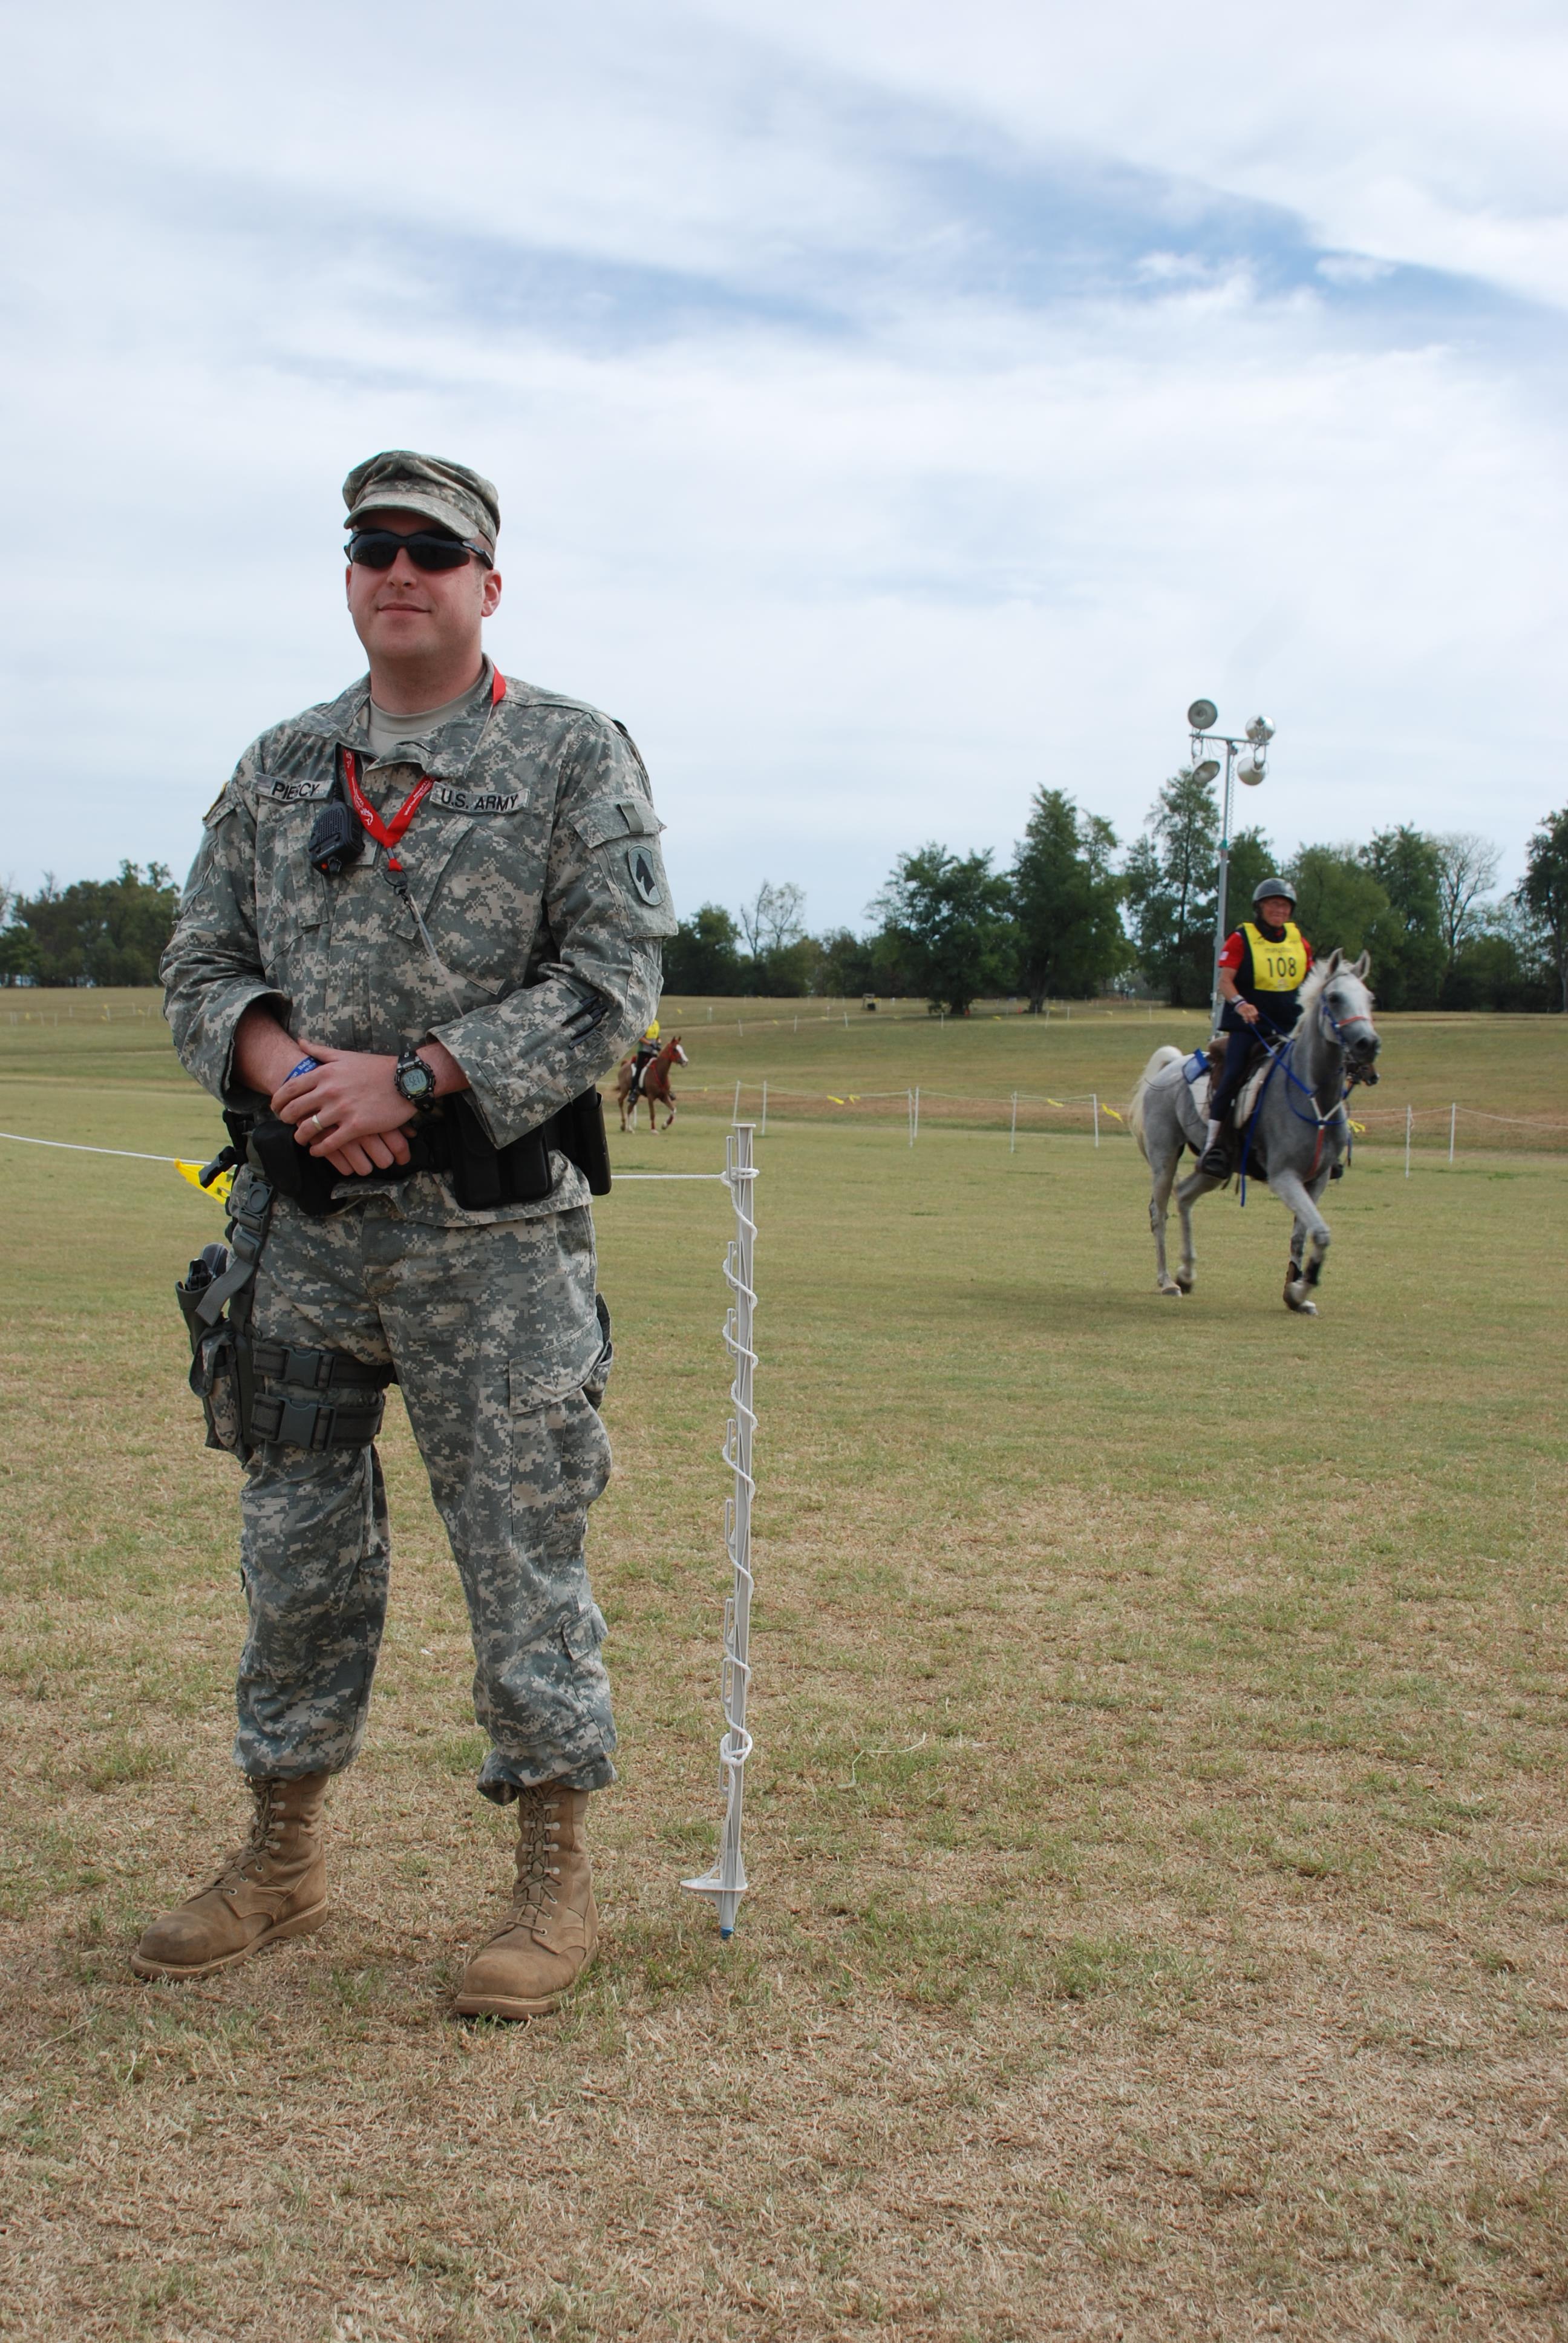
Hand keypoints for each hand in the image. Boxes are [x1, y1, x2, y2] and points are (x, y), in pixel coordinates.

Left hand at [272, 1043, 414, 1177]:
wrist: (406, 1080)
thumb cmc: (376, 1067)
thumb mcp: (345, 1055)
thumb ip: (319, 1051)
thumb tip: (299, 1042)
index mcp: (325, 1073)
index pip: (289, 1089)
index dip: (277, 1101)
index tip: (276, 1108)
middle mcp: (329, 1091)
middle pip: (294, 1110)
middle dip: (285, 1119)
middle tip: (286, 1124)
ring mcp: (342, 1110)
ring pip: (308, 1129)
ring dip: (300, 1137)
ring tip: (301, 1139)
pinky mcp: (356, 1126)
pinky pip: (330, 1143)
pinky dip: (319, 1150)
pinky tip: (316, 1151)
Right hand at [1236, 1000, 1259, 1024]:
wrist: (1239, 1004)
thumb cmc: (1246, 1008)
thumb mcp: (1251, 1009)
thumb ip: (1254, 1013)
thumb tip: (1258, 1019)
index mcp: (1252, 1007)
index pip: (1256, 1013)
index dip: (1257, 1016)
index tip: (1257, 1019)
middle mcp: (1249, 1008)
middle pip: (1253, 1015)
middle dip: (1253, 1019)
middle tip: (1254, 1023)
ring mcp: (1246, 1009)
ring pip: (1249, 1016)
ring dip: (1250, 1020)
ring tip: (1251, 1023)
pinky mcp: (1242, 1011)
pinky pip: (1245, 1016)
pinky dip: (1246, 1020)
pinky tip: (1246, 1022)